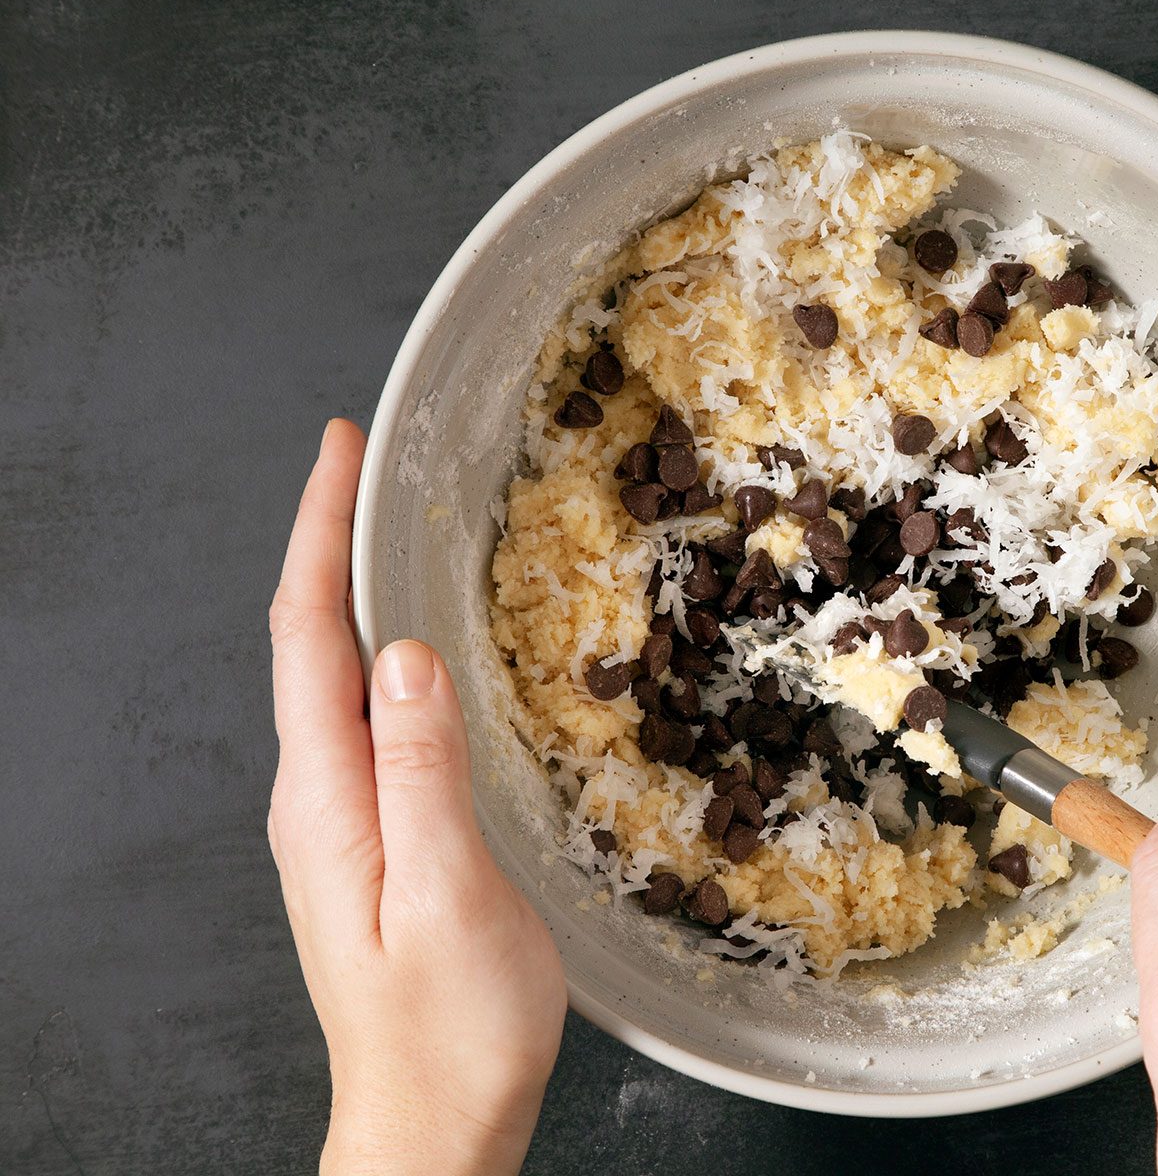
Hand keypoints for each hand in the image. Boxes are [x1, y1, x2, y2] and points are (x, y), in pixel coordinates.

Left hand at [268, 420, 565, 1175]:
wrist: (432, 1122)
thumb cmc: (449, 1028)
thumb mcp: (449, 894)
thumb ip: (422, 771)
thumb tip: (403, 654)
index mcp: (327, 802)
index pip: (305, 638)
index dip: (315, 535)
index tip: (334, 451)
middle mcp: (318, 803)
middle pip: (308, 645)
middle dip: (326, 544)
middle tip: (362, 465)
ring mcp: (340, 824)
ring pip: (336, 680)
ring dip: (351, 596)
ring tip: (384, 531)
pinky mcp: (373, 843)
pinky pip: (367, 722)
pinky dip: (381, 657)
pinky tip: (415, 652)